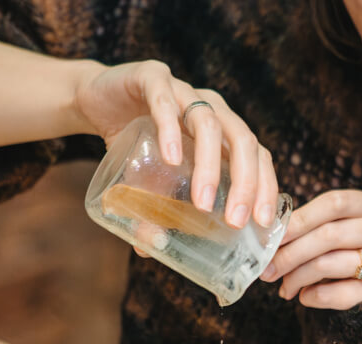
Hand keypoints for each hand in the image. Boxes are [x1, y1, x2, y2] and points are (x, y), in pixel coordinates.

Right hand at [74, 60, 278, 229]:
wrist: (95, 100)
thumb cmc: (133, 142)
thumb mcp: (145, 183)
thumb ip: (152, 211)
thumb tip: (153, 248)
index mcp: (222, 131)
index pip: (257, 157)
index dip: (265, 187)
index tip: (261, 223)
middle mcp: (210, 108)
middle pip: (243, 141)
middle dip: (245, 184)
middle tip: (235, 221)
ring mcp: (183, 90)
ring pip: (209, 123)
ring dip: (211, 165)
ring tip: (203, 203)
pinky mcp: (150, 78)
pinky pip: (165, 101)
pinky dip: (170, 130)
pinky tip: (171, 159)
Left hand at [259, 190, 361, 309]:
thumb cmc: (357, 244)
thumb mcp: (345, 224)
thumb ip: (315, 226)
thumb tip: (270, 241)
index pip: (334, 204)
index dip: (300, 219)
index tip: (273, 236)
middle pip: (330, 236)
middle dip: (291, 254)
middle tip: (268, 270)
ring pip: (333, 264)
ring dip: (299, 277)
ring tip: (283, 287)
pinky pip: (345, 294)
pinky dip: (318, 296)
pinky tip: (304, 296)